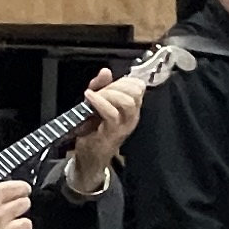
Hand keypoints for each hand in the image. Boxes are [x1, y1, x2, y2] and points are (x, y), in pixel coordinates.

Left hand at [62, 64, 146, 190]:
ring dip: (109, 94)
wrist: (89, 157)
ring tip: (94, 96)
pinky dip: (99, 101)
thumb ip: (101, 85)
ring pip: (126, 101)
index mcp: (132, 108)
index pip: (139, 86)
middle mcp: (132, 117)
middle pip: (135, 91)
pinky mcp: (112, 133)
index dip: (124, 80)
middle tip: (101, 90)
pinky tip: (89, 97)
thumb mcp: (97, 103)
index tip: (109, 83)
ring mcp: (124, 126)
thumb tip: (106, 71)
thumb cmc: (94, 130)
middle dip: (117, 85)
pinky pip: (111, 113)